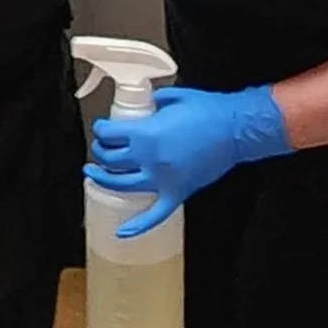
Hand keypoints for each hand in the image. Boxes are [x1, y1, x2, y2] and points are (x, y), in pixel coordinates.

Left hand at [85, 85, 291, 236]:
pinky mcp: (177, 193)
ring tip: (92, 174)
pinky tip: (121, 231)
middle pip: (111, 160)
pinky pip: (154, 215)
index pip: (110, 135)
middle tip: (99, 147)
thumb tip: (146, 104)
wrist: (235, 130)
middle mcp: (149, 159)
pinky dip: (137, 226)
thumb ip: (153, 101)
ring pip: (122, 185)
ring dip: (102, 180)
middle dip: (100, 152)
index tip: (101, 128)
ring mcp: (162, 180)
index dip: (101, 130)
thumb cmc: (207, 111)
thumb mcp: (173, 97)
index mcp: (146, 134)